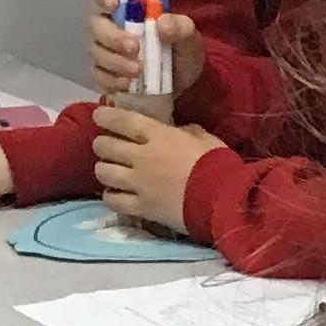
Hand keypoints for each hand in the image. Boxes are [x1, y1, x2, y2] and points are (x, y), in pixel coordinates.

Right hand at [90, 0, 204, 100]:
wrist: (184, 85)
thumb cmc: (182, 51)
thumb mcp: (189, 36)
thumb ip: (179, 26)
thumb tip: (161, 24)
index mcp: (126, 7)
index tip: (114, 4)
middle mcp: (110, 26)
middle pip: (96, 24)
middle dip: (113, 36)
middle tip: (134, 48)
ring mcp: (105, 51)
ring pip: (97, 51)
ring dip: (116, 61)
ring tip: (138, 71)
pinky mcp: (106, 75)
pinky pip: (99, 76)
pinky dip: (111, 80)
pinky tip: (126, 84)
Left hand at [93, 109, 223, 230]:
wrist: (225, 200)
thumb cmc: (218, 165)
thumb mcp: (203, 138)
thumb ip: (184, 132)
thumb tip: (177, 131)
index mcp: (155, 134)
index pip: (118, 119)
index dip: (103, 117)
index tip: (100, 117)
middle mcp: (140, 156)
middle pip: (104, 146)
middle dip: (103, 145)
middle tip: (110, 150)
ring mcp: (139, 184)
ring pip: (102, 172)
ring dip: (104, 171)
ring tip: (112, 174)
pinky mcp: (142, 208)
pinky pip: (113, 201)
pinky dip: (111, 197)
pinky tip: (117, 196)